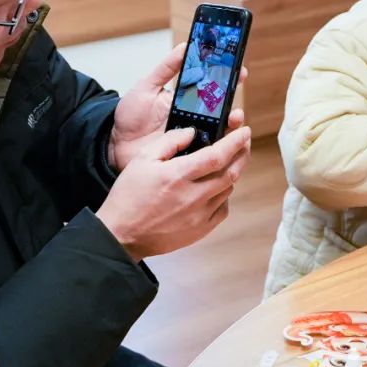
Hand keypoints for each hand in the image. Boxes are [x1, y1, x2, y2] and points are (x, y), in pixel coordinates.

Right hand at [96, 124, 251, 260]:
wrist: (122, 235)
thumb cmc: (128, 196)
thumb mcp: (142, 159)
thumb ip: (169, 142)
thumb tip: (192, 133)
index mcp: (178, 175)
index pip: (217, 155)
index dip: (235, 141)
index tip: (244, 131)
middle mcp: (193, 196)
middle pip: (231, 172)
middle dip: (242, 154)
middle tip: (244, 142)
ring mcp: (199, 215)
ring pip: (228, 190)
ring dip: (233, 173)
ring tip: (230, 161)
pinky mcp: (200, 230)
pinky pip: (222, 209)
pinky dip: (224, 195)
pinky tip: (216, 188)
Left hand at [108, 43, 246, 171]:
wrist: (115, 144)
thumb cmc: (130, 116)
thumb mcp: (146, 86)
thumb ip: (165, 68)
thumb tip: (185, 46)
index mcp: (187, 100)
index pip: (213, 88)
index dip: (229, 79)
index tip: (240, 71)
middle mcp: (194, 119)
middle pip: (222, 112)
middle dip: (234, 106)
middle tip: (237, 102)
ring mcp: (193, 138)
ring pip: (220, 133)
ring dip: (231, 126)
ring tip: (233, 120)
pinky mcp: (188, 156)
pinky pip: (207, 154)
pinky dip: (219, 149)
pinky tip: (224, 144)